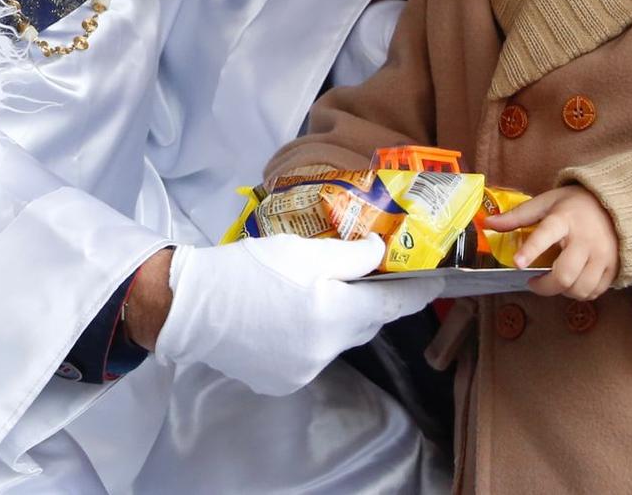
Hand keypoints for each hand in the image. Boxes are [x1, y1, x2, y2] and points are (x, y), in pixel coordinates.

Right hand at [152, 235, 444, 395]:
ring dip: (335, 318)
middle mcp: (326, 350)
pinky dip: (309, 335)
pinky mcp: (283, 382)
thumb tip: (380, 255)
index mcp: (334, 314)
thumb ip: (351, 255)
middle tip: (363, 275)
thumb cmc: (248, 268)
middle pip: (365, 323)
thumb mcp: (303, 249)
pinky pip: (311, 355)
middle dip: (368, 300)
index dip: (419, 291)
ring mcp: (304, 371)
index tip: (439, 281)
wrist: (191, 307)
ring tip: (311, 292)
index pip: (393, 304)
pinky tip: (286, 317)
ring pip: (337, 340)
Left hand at [486, 185, 618, 299]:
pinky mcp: (614, 266)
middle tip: (534, 281)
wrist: (613, 204)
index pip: (546, 235)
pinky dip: (580, 293)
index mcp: (564, 219)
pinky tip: (573, 283)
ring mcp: (603, 254)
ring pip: (580, 288)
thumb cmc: (573, 205)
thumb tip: (487, 222)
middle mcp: (586, 238)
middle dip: (544, 287)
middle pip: (564, 275)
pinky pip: (595, 291)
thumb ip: (517, 216)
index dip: (531, 250)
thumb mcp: (545, 203)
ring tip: (554, 282)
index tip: (518, 264)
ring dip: (562, 292)